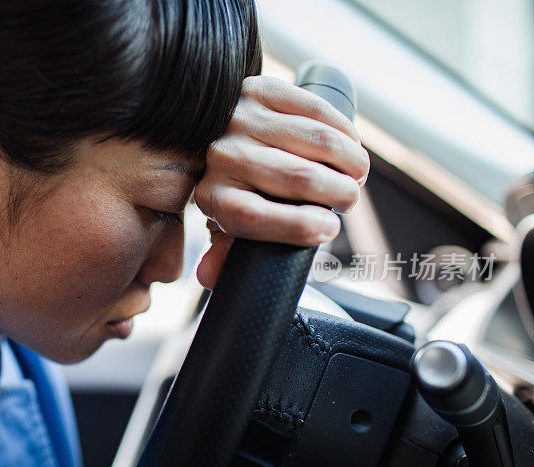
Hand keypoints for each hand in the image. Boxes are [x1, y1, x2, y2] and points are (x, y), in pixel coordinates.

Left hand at [194, 75, 369, 289]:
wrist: (211, 133)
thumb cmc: (231, 189)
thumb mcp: (225, 225)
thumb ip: (225, 254)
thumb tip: (212, 277)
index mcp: (212, 197)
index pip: (254, 217)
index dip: (299, 227)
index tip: (329, 229)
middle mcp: (221, 156)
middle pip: (298, 178)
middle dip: (340, 192)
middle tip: (349, 199)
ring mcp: (239, 118)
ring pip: (316, 141)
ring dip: (351, 161)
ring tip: (356, 174)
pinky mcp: (258, 89)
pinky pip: (316, 110)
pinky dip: (344, 130)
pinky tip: (350, 145)